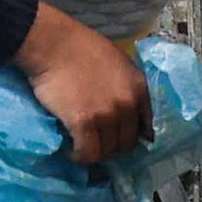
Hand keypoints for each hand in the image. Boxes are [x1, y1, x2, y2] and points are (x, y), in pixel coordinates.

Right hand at [18, 2, 148, 163]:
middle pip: (126, 143)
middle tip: (96, 142)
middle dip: (112, 146)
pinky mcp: (83, 122)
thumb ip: (128, 87)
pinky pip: (87, 153)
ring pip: (107, 151)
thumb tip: (130, 112)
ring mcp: (106, 114)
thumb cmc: (82, 49)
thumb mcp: (118, 62)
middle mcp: (127, 103)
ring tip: (82, 146)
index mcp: (139, 87)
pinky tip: (72, 151)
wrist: (54, 44)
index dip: (133, 136)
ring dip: (94, 152)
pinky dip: (79, 156)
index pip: (147, 126)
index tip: (120, 139)